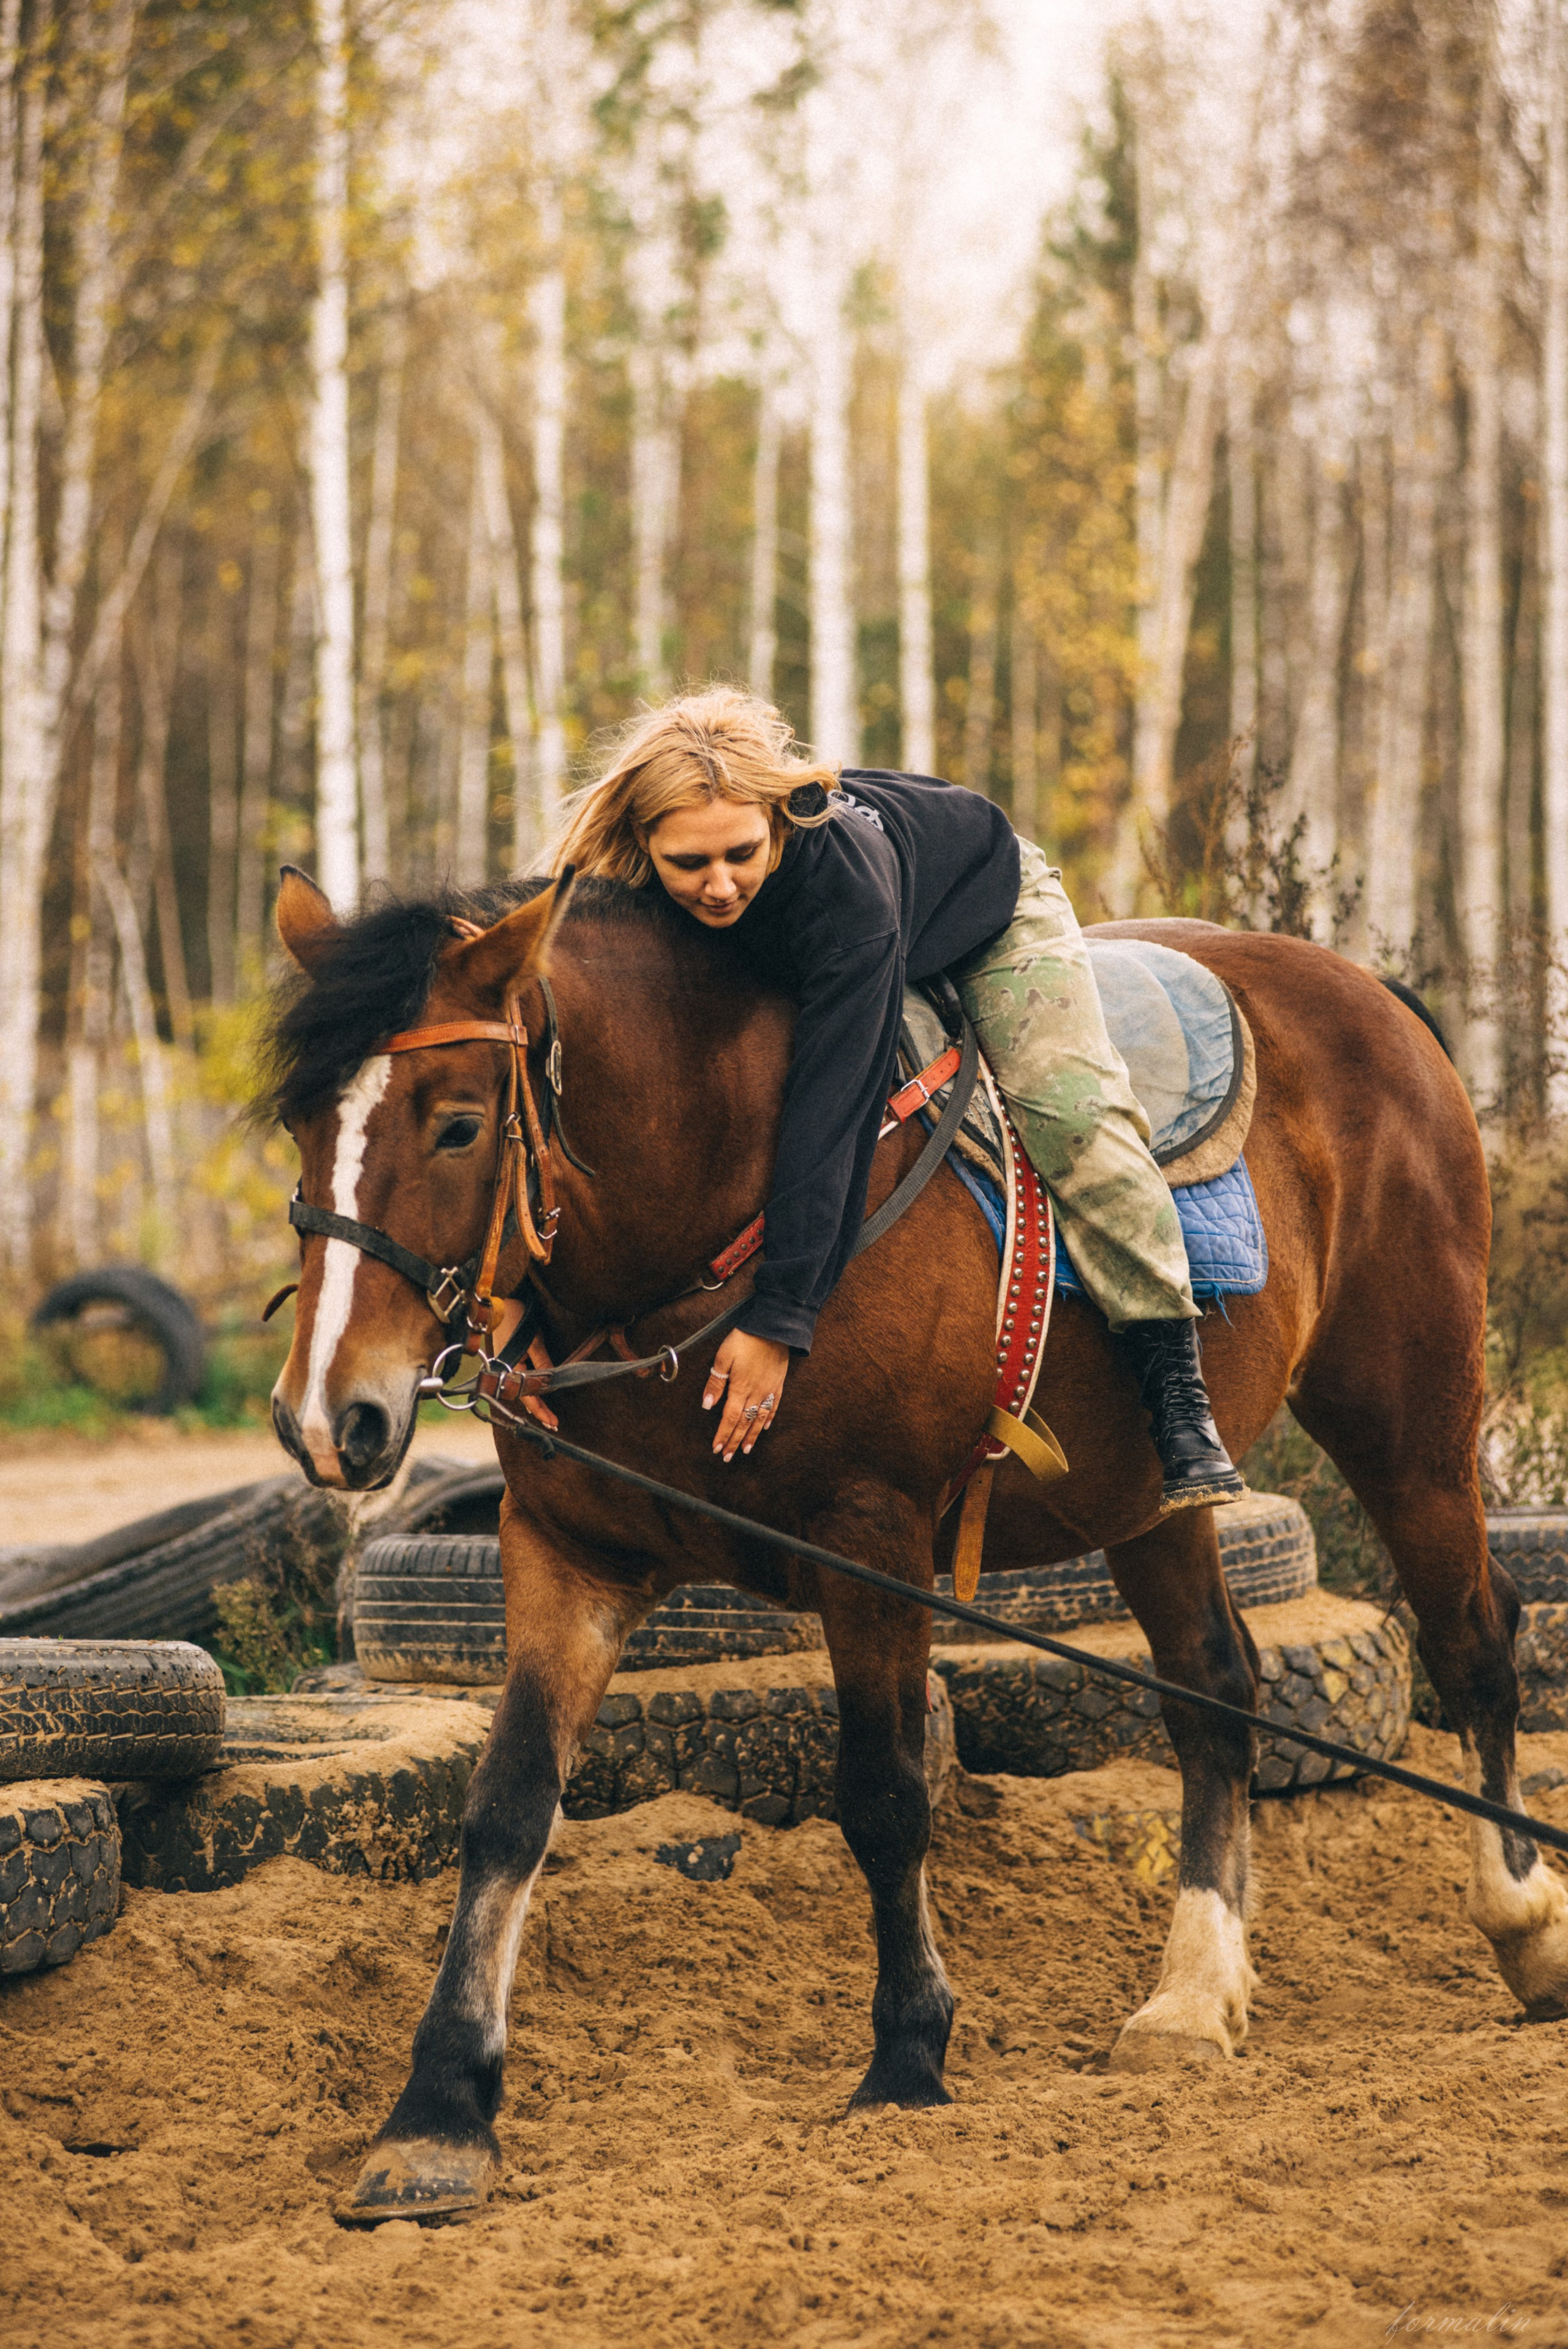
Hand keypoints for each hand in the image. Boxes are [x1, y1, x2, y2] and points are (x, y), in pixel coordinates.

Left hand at [702, 1331, 789, 1461]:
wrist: (773, 1327)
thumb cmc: (745, 1340)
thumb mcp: (724, 1357)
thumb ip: (716, 1383)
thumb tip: (707, 1406)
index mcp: (740, 1389)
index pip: (730, 1418)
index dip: (723, 1435)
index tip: (717, 1449)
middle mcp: (756, 1394)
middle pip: (744, 1424)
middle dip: (734, 1441)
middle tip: (727, 1457)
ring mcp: (769, 1390)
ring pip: (759, 1419)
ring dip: (751, 1436)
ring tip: (745, 1450)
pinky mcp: (778, 1384)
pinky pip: (774, 1406)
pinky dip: (769, 1419)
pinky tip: (765, 1427)